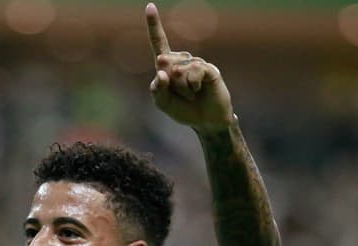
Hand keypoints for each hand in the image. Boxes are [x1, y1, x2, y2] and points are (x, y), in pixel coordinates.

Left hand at [145, 3, 234, 133]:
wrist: (206, 122)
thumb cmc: (184, 111)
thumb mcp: (163, 104)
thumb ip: (157, 90)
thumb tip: (161, 72)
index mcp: (168, 66)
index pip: (159, 43)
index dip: (154, 25)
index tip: (149, 6)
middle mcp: (182, 60)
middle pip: (164, 63)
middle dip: (168, 85)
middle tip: (180, 95)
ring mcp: (196, 63)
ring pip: (177, 71)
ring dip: (182, 89)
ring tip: (191, 95)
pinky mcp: (208, 69)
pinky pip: (193, 72)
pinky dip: (192, 86)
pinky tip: (199, 91)